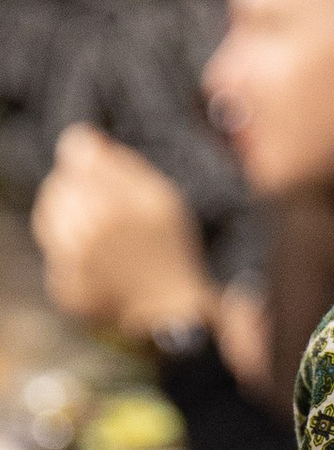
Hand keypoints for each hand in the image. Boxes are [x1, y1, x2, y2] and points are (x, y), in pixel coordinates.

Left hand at [30, 125, 213, 342]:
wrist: (170, 310)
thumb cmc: (170, 249)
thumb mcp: (162, 198)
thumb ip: (123, 164)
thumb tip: (82, 139)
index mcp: (114, 203)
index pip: (76, 154)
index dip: (88, 157)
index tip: (100, 168)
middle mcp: (89, 230)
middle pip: (59, 184)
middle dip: (76, 187)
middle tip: (102, 204)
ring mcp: (73, 262)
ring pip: (47, 215)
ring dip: (65, 215)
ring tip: (94, 228)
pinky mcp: (64, 287)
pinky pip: (52, 251)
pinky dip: (66, 249)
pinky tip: (93, 258)